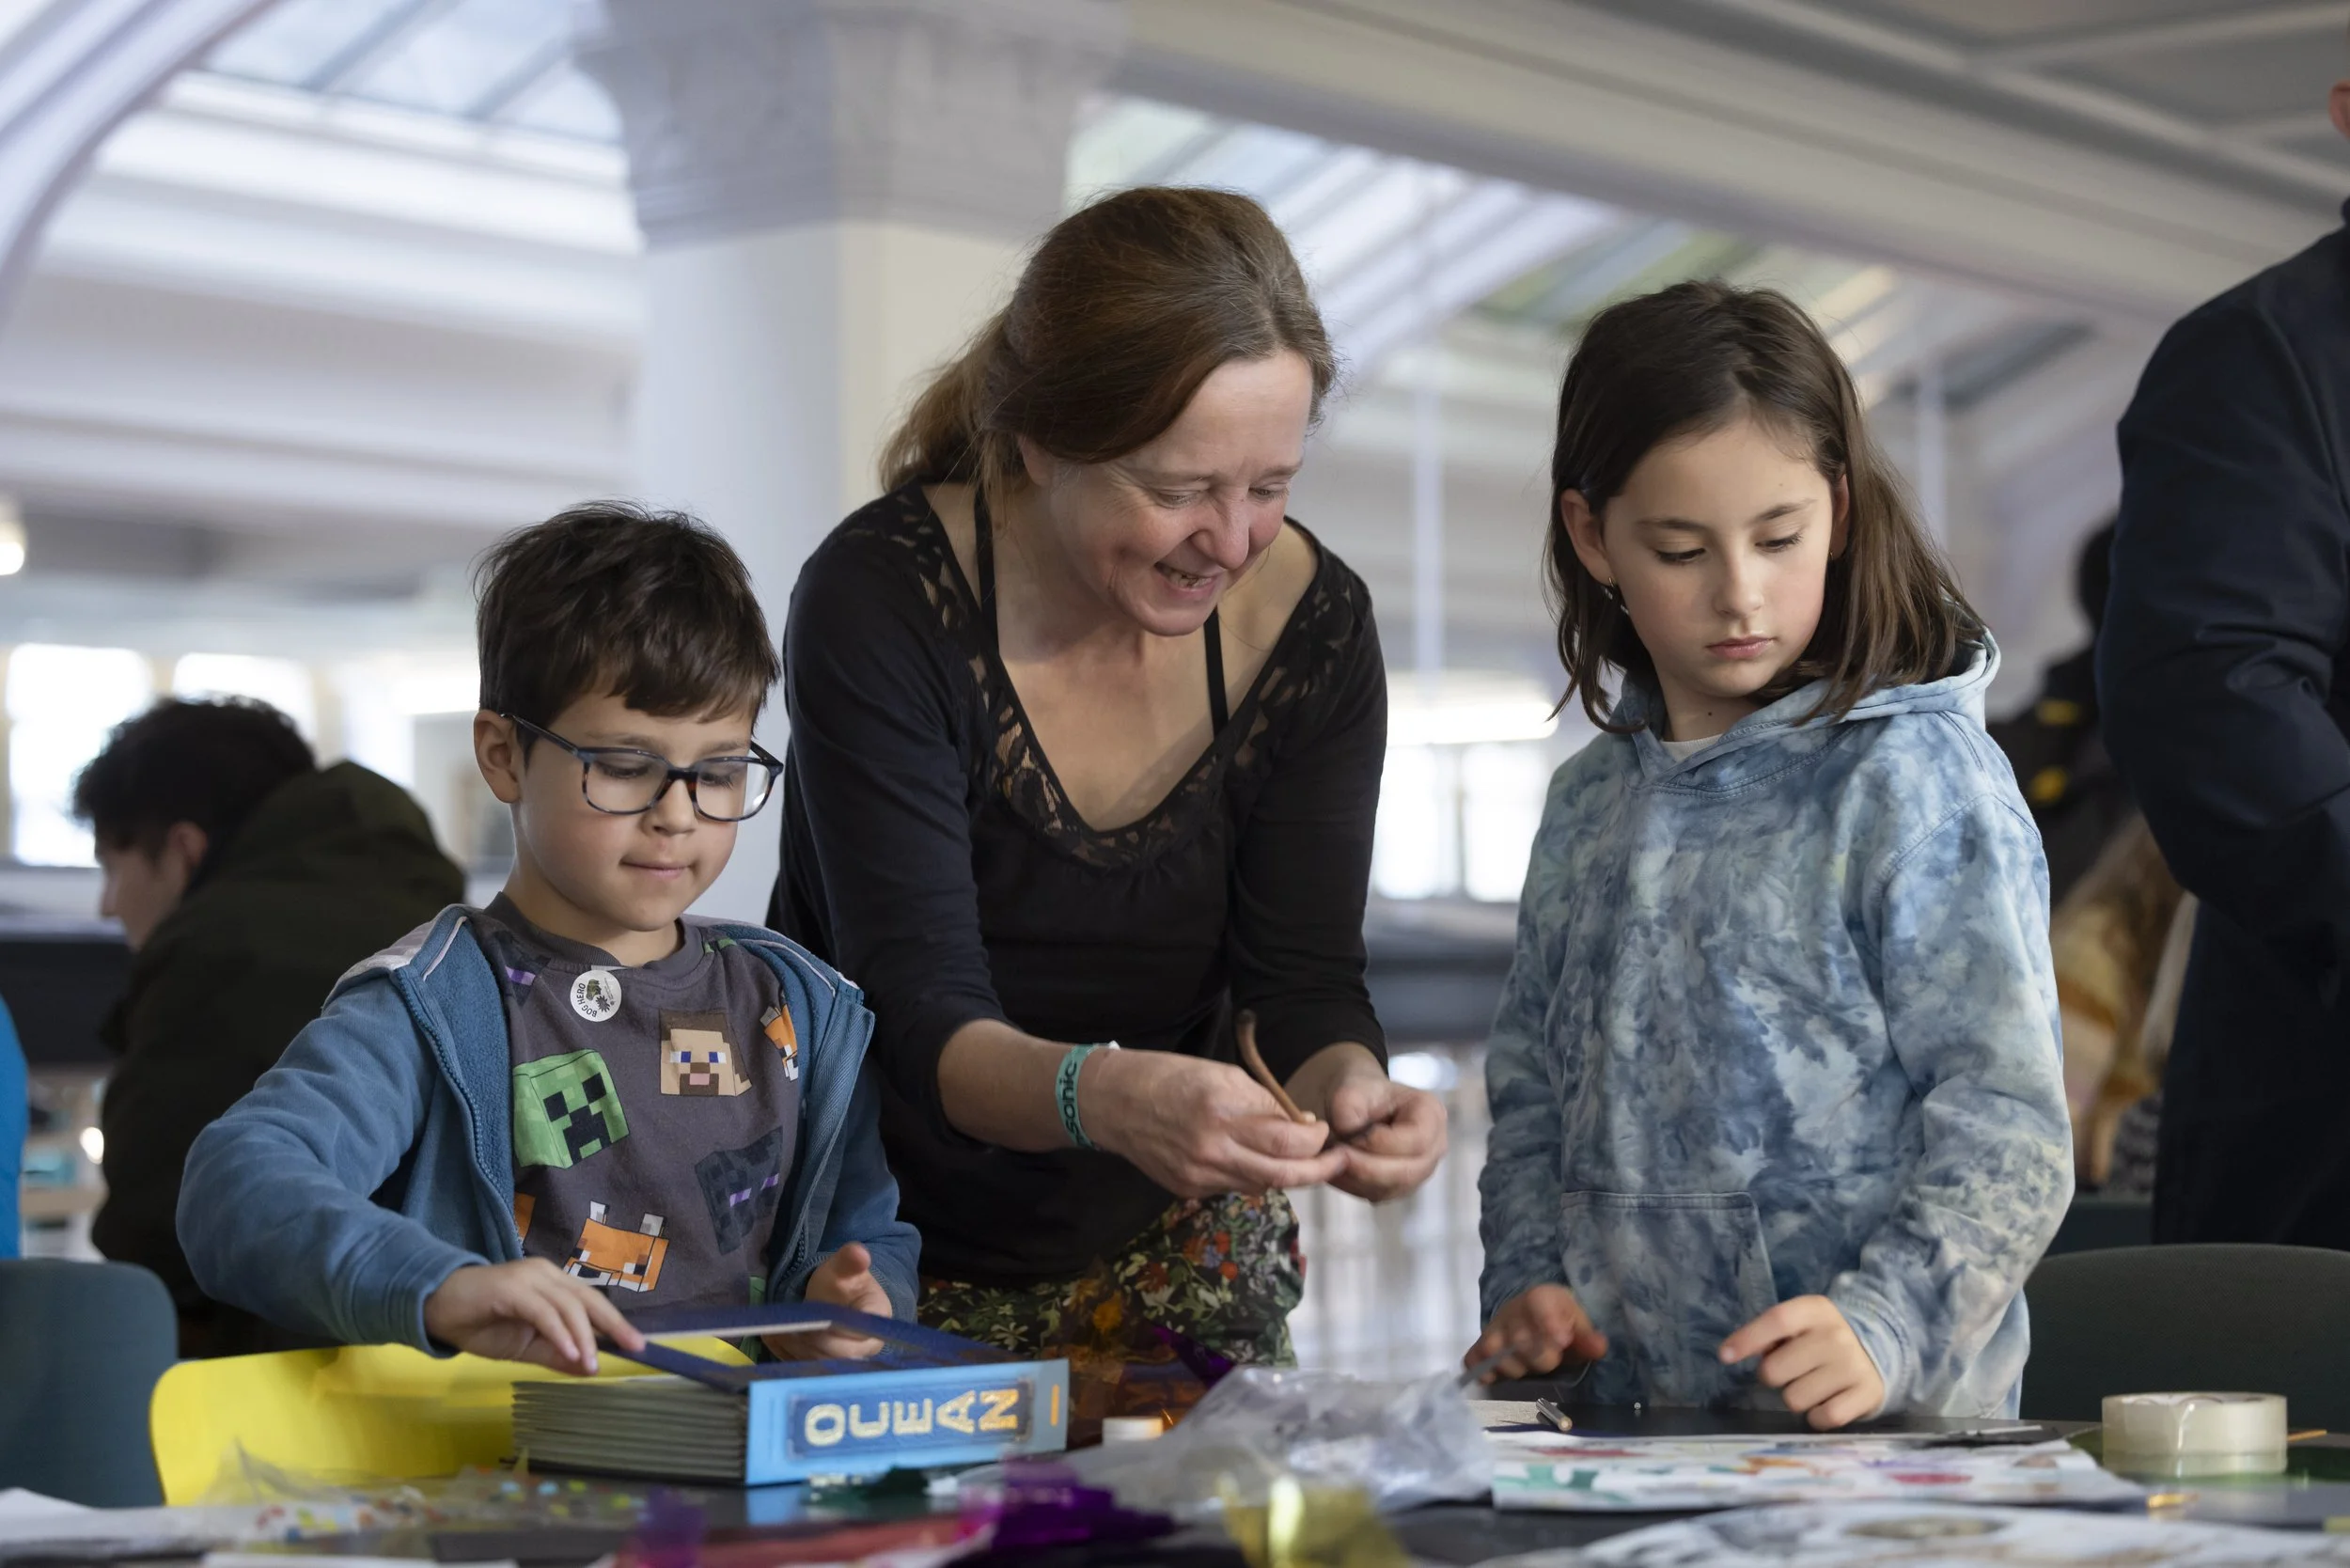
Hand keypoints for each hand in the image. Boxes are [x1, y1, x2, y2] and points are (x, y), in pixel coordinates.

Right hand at [423, 1259, 644, 1374]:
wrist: (436, 1309)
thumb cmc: (480, 1324)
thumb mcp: (524, 1347)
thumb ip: (555, 1354)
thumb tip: (589, 1367)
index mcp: (553, 1285)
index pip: (591, 1302)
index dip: (615, 1322)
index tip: (637, 1345)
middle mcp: (546, 1275)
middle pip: (588, 1299)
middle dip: (614, 1324)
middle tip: (635, 1347)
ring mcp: (529, 1278)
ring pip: (569, 1305)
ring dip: (584, 1337)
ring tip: (592, 1364)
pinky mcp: (512, 1288)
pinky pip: (543, 1311)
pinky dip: (559, 1333)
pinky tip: (569, 1353)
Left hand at [764, 1243, 892, 1360]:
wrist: (836, 1300)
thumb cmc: (843, 1283)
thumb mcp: (844, 1269)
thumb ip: (849, 1262)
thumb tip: (858, 1252)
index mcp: (877, 1323)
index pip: (855, 1336)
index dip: (830, 1330)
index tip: (811, 1316)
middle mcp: (866, 1349)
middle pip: (835, 1355)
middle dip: (807, 1341)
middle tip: (784, 1325)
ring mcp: (846, 1362)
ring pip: (817, 1365)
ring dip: (793, 1348)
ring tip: (774, 1330)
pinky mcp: (825, 1369)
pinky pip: (804, 1369)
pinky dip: (786, 1354)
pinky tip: (775, 1338)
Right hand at [1086, 1049, 1344, 1197]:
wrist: (1112, 1102)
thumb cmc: (1168, 1076)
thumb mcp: (1221, 1073)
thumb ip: (1262, 1102)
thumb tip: (1300, 1125)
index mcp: (1222, 1110)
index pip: (1287, 1139)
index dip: (1316, 1140)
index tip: (1325, 1132)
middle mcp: (1211, 1148)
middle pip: (1282, 1173)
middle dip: (1318, 1170)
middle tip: (1339, 1161)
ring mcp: (1198, 1174)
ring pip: (1261, 1185)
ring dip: (1287, 1175)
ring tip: (1303, 1161)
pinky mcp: (1187, 1189)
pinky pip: (1234, 1187)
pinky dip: (1252, 1176)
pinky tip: (1255, 1161)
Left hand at [1288, 1045, 1447, 1200]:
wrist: (1356, 1104)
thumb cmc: (1359, 1093)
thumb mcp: (1350, 1090)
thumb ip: (1349, 1109)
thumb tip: (1347, 1137)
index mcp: (1431, 1114)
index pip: (1415, 1140)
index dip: (1379, 1144)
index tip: (1347, 1137)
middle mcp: (1434, 1146)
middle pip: (1407, 1172)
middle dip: (1365, 1167)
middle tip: (1333, 1156)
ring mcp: (1421, 1170)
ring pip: (1391, 1188)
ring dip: (1356, 1179)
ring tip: (1330, 1161)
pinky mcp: (1401, 1186)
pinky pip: (1380, 1194)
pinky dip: (1354, 1186)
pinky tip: (1335, 1170)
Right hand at [1463, 1285, 1609, 1382]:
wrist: (1531, 1314)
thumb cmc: (1560, 1321)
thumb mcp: (1577, 1324)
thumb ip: (1587, 1338)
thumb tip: (1598, 1348)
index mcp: (1539, 1297)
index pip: (1538, 1302)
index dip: (1548, 1321)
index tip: (1563, 1340)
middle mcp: (1511, 1311)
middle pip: (1520, 1338)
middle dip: (1540, 1357)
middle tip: (1552, 1362)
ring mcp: (1492, 1329)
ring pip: (1495, 1353)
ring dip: (1515, 1369)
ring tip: (1528, 1369)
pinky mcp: (1479, 1346)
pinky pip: (1473, 1360)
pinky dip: (1484, 1371)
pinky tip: (1498, 1378)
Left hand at [1720, 1295, 1884, 1429]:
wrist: (1881, 1350)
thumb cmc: (1824, 1338)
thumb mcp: (1802, 1323)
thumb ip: (1772, 1334)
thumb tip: (1736, 1352)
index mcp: (1816, 1310)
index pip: (1776, 1320)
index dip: (1747, 1338)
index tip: (1725, 1356)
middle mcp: (1835, 1336)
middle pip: (1775, 1370)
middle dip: (1772, 1376)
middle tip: (1789, 1371)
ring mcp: (1853, 1366)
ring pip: (1794, 1399)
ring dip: (1796, 1397)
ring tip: (1812, 1384)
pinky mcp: (1867, 1395)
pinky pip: (1822, 1418)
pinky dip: (1817, 1416)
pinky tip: (1827, 1400)